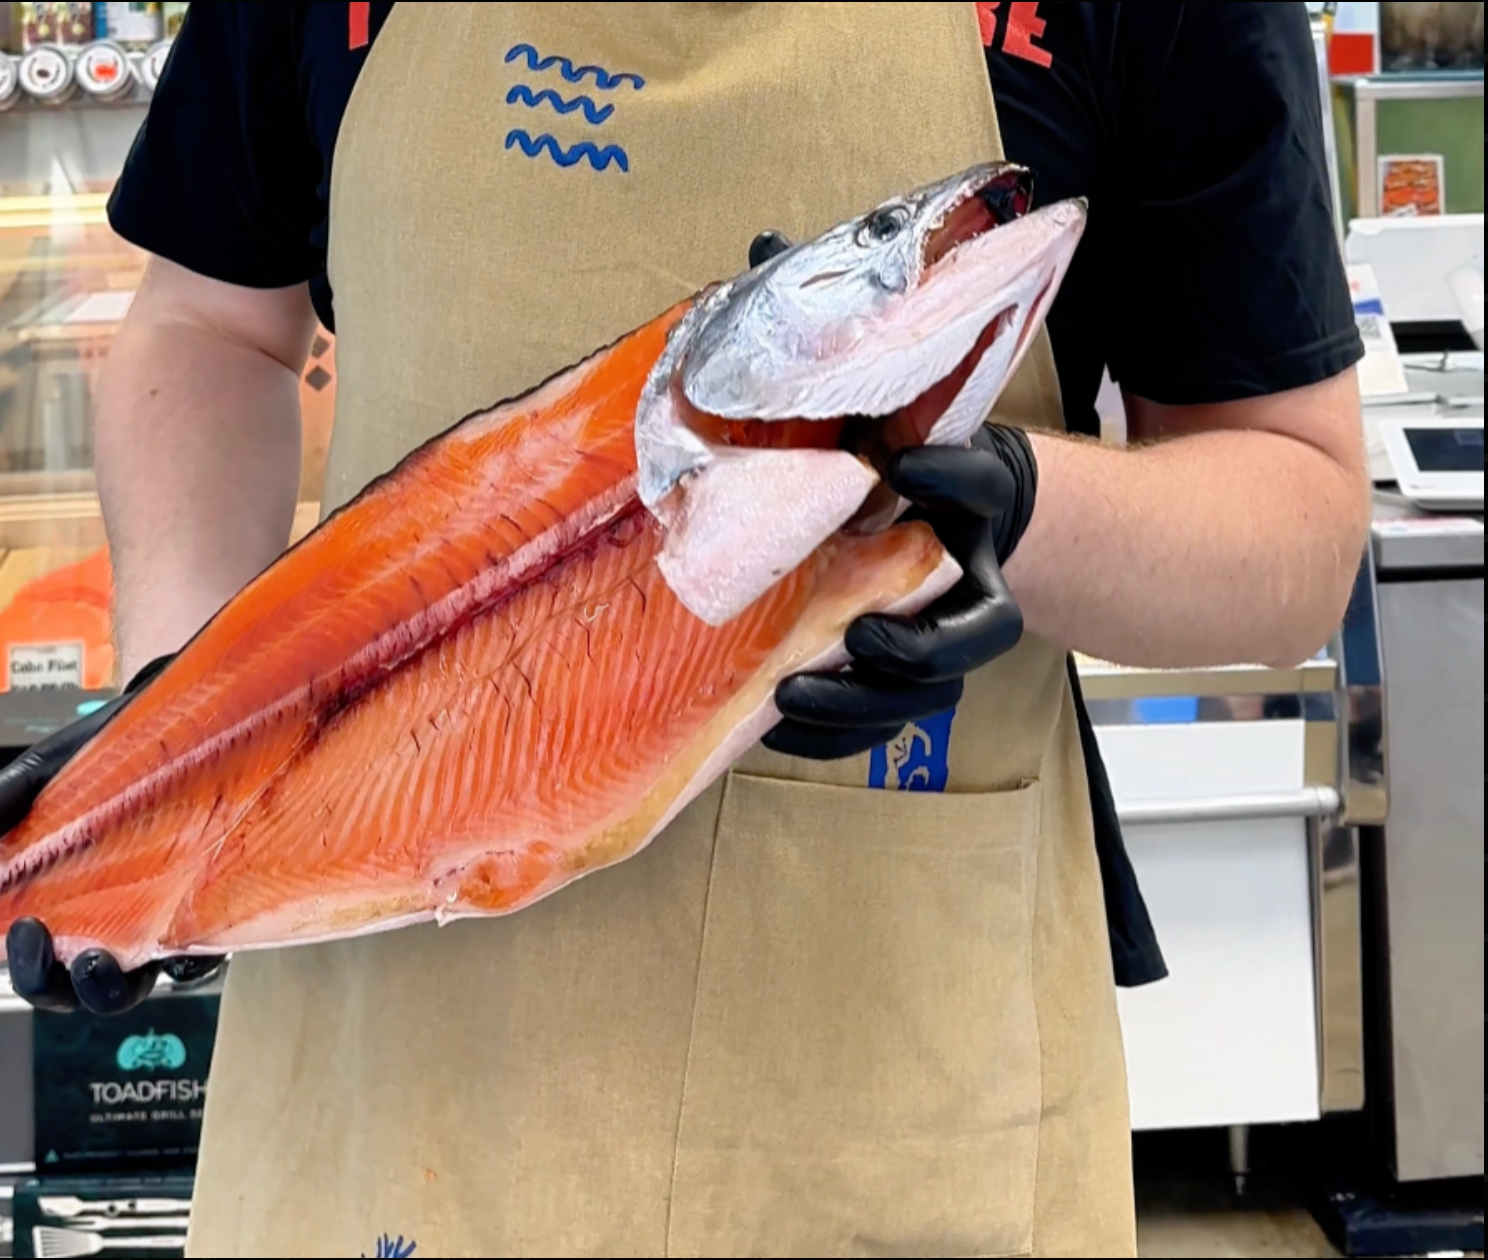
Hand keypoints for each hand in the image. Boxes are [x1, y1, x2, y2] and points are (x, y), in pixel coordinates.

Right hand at [0, 655, 223, 1013]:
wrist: (195, 718)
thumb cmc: (118, 753)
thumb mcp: (46, 771)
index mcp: (65, 901)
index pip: (32, 961)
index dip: (8, 971)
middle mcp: (114, 922)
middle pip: (74, 988)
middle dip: (48, 983)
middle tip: (32, 940)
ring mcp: (164, 921)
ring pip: (132, 986)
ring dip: (106, 988)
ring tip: (95, 958)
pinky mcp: (214, 911)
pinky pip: (202, 958)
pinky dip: (187, 961)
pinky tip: (174, 946)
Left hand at [746, 230, 1039, 761]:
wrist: (968, 507)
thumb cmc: (909, 440)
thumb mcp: (886, 386)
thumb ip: (843, 333)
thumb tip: (759, 237)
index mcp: (980, 490)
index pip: (981, 478)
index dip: (951, 472)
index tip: (910, 463)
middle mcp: (969, 567)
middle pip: (968, 625)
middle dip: (914, 641)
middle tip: (860, 638)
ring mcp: (946, 630)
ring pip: (924, 689)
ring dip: (863, 702)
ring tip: (795, 697)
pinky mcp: (911, 672)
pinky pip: (884, 716)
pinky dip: (835, 728)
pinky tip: (778, 724)